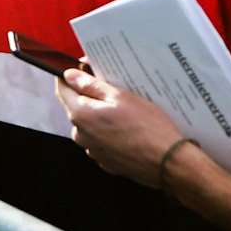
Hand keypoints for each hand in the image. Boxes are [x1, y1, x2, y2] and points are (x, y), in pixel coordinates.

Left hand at [55, 68, 185, 187]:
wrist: (168, 161)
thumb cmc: (147, 126)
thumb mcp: (120, 97)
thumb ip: (90, 85)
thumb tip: (69, 75)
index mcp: (80, 115)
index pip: (63, 90)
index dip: (70, 77)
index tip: (82, 69)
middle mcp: (81, 134)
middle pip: (78, 107)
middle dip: (91, 96)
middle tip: (114, 89)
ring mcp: (93, 149)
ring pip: (91, 125)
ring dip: (102, 116)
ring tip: (126, 111)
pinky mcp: (106, 160)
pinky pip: (103, 140)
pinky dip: (111, 132)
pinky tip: (129, 129)